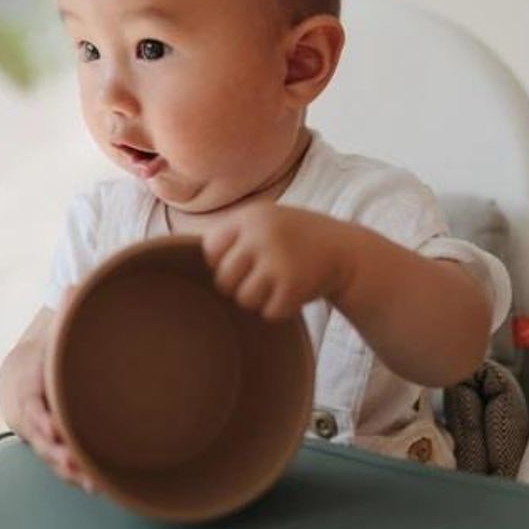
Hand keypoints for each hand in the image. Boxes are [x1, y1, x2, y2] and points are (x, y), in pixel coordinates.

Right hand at [0, 286, 94, 492]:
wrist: (22, 381)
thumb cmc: (44, 358)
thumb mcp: (51, 338)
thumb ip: (63, 316)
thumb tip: (72, 286)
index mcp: (31, 389)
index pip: (32, 406)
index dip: (40, 419)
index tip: (53, 425)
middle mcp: (34, 417)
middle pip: (41, 440)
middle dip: (56, 451)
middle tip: (74, 460)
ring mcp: (42, 436)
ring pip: (53, 459)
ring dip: (70, 470)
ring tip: (92, 482)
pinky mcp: (56, 448)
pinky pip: (64, 466)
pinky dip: (78, 476)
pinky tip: (99, 486)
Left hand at [201, 200, 347, 319]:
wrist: (348, 250)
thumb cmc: (296, 240)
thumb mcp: (266, 222)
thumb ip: (233, 236)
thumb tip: (180, 260)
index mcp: (250, 216)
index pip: (211, 249)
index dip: (223, 263)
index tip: (244, 264)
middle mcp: (261, 234)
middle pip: (224, 279)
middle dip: (240, 286)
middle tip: (263, 280)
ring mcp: (277, 259)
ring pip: (245, 298)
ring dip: (260, 300)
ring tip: (280, 284)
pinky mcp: (293, 284)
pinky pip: (269, 312)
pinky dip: (281, 310)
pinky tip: (294, 294)